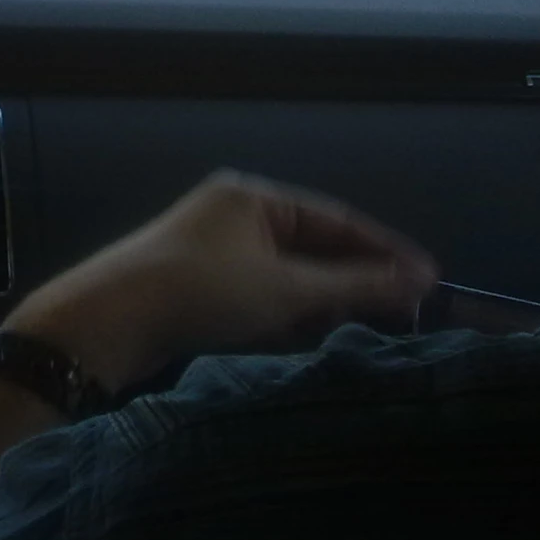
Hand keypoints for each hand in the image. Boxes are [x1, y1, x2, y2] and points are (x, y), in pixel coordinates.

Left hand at [3, 171, 437, 394]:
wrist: (107, 324)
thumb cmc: (200, 292)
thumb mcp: (286, 289)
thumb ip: (353, 286)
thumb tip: (419, 279)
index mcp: (253, 196)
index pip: (336, 219)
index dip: (385, 252)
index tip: (432, 282)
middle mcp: (233, 216)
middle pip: (312, 250)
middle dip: (354, 284)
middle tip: (405, 318)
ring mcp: (213, 254)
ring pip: (286, 280)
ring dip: (321, 307)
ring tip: (365, 335)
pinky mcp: (197, 292)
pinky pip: (259, 301)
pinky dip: (286, 320)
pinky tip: (309, 343)